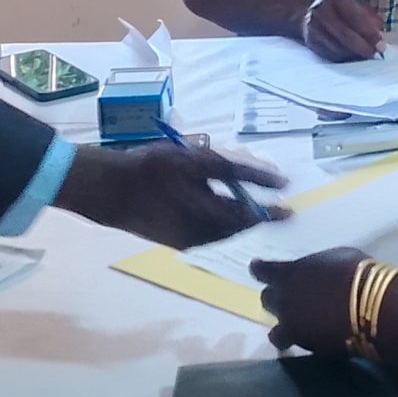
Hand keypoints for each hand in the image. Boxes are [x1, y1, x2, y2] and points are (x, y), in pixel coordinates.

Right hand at [57, 145, 287, 247]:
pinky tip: (237, 229)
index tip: (286, 183)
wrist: (111, 192)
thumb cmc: (148, 165)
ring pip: (229, 231)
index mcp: (193, 172)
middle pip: (239, 213)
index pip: (237, 175)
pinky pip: (215, 239)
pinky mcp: (182, 242)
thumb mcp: (182, 154)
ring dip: (248, 226)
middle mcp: (193, 202)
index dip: (263, 179)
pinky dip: (229, 234)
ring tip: (264, 221)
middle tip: (285, 214)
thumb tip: (247, 172)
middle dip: (264, 215)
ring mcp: (187, 227)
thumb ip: (214, 163)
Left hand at [252, 248, 365, 355]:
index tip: (256, 267)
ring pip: (276, 332)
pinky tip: (314, 335)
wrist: (372, 309)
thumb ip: (316, 269)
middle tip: (285, 297)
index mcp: (288, 274)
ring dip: (283, 327)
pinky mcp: (308, 348)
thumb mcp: (335, 259)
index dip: (260, 269)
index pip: (263, 271)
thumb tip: (317, 274)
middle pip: (267, 300)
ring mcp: (294, 328)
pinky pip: (298, 344)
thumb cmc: (357, 274)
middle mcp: (284, 302)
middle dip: (274, 298)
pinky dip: (303, 339)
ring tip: (293, 326)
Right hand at [300, 0, 385, 60]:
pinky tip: (354, 57)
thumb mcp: (356, 5)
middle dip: (363, 46)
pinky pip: (330, 54)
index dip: (368, 32)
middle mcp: (320, 10)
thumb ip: (370, 17)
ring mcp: (313, 27)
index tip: (381, 43)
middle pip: (344, 34)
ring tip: (366, 56)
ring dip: (354, 54)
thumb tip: (380, 34)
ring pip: (337, 47)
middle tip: (374, 53)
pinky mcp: (310, 42)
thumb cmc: (341, 9)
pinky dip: (344, 58)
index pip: (354, 16)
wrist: (311, 12)